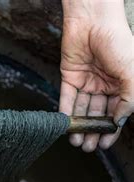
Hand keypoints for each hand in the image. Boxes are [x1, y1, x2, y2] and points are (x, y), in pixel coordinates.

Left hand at [59, 0, 132, 151]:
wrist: (94, 22)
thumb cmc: (118, 43)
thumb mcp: (132, 74)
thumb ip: (128, 99)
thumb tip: (118, 121)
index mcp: (122, 84)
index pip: (116, 112)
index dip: (110, 129)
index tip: (104, 144)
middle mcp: (104, 85)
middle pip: (97, 113)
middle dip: (92, 131)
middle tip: (87, 147)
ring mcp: (87, 81)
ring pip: (82, 109)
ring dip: (79, 126)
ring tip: (76, 142)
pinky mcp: (70, 76)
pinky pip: (67, 97)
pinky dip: (65, 112)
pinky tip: (65, 125)